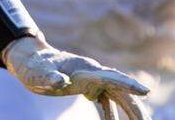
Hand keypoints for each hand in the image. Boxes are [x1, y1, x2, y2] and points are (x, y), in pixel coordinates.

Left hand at [3, 36, 150, 119]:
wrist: (29, 61)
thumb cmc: (34, 66)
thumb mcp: (38, 73)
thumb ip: (49, 76)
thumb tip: (61, 82)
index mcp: (85, 68)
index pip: (111, 76)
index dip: (128, 84)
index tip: (145, 92)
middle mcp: (93, 73)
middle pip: (120, 90)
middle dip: (134, 106)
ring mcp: (92, 80)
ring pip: (117, 97)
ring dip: (129, 111)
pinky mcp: (88, 87)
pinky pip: (105, 103)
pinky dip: (111, 115)